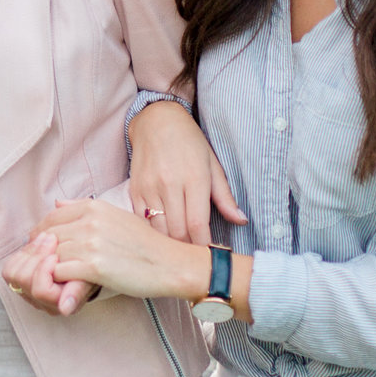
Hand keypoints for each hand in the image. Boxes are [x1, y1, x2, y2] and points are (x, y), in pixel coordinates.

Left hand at [2, 233, 96, 316]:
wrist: (87, 263)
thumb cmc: (90, 269)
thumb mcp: (89, 276)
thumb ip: (77, 291)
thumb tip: (64, 310)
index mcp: (61, 304)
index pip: (40, 291)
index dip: (43, 271)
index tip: (55, 256)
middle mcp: (44, 304)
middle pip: (24, 280)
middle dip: (36, 254)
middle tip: (51, 238)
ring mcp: (30, 295)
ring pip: (14, 275)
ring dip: (29, 252)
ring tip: (45, 239)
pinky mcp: (19, 284)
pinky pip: (9, 270)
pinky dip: (21, 254)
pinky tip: (37, 245)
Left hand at [33, 198, 210, 303]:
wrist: (170, 264)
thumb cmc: (146, 243)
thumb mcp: (116, 215)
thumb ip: (84, 208)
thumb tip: (57, 203)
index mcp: (94, 207)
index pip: (52, 216)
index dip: (41, 233)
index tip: (41, 246)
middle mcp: (90, 222)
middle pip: (48, 236)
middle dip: (41, 252)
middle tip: (42, 266)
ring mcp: (91, 244)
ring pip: (51, 255)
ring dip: (49, 269)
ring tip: (51, 278)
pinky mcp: (94, 267)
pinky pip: (60, 272)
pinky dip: (58, 280)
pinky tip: (65, 285)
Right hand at [129, 101, 247, 245]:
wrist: (156, 121)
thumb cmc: (189, 142)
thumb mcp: (213, 164)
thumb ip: (225, 196)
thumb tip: (241, 221)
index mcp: (194, 178)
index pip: (198, 224)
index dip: (204, 245)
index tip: (209, 254)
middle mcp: (170, 184)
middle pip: (178, 232)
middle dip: (188, 248)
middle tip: (195, 255)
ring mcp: (149, 187)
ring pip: (159, 231)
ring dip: (170, 244)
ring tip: (180, 249)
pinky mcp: (134, 190)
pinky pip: (142, 221)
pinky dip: (153, 233)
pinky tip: (162, 235)